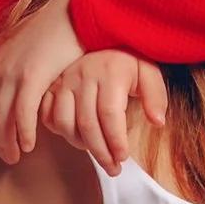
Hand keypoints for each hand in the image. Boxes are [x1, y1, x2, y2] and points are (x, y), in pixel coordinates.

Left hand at [0, 0, 85, 163]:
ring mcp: (13, 74)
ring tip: (16, 156)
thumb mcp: (18, 34)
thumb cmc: (50, 25)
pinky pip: (22, 115)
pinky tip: (30, 145)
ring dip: (7, 143)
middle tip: (6, 156)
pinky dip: (24, 133)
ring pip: (2, 119)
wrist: (74, 12)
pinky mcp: (32, 79)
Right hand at [40, 49, 168, 176]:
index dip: (115, 140)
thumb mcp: (148, 71)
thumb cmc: (127, 60)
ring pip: (64, 122)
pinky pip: (47, 114)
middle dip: (101, 152)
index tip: (123, 157)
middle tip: (113, 168)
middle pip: (87, 123)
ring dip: (79, 143)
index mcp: (110, 72)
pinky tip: (75, 136)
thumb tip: (157, 122)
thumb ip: (156, 96)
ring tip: (95, 151)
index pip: (109, 114)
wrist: (101, 35)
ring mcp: (64, 79)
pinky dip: (58, 130)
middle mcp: (83, 74)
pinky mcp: (52, 84)